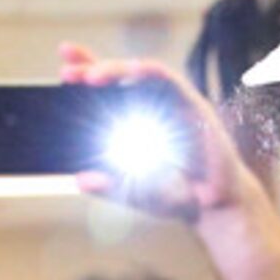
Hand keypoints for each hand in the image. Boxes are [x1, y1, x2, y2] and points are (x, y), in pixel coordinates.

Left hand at [59, 43, 255, 224]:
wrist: (216, 210)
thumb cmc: (178, 196)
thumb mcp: (136, 193)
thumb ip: (109, 186)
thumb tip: (80, 180)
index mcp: (140, 121)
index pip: (110, 90)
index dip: (88, 74)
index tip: (62, 69)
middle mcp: (158, 107)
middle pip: (123, 76)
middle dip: (95, 69)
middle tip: (68, 74)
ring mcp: (178, 105)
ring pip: (144, 74)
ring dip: (118, 70)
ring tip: (92, 75)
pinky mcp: (197, 108)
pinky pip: (174, 84)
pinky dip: (151, 75)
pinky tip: (133, 72)